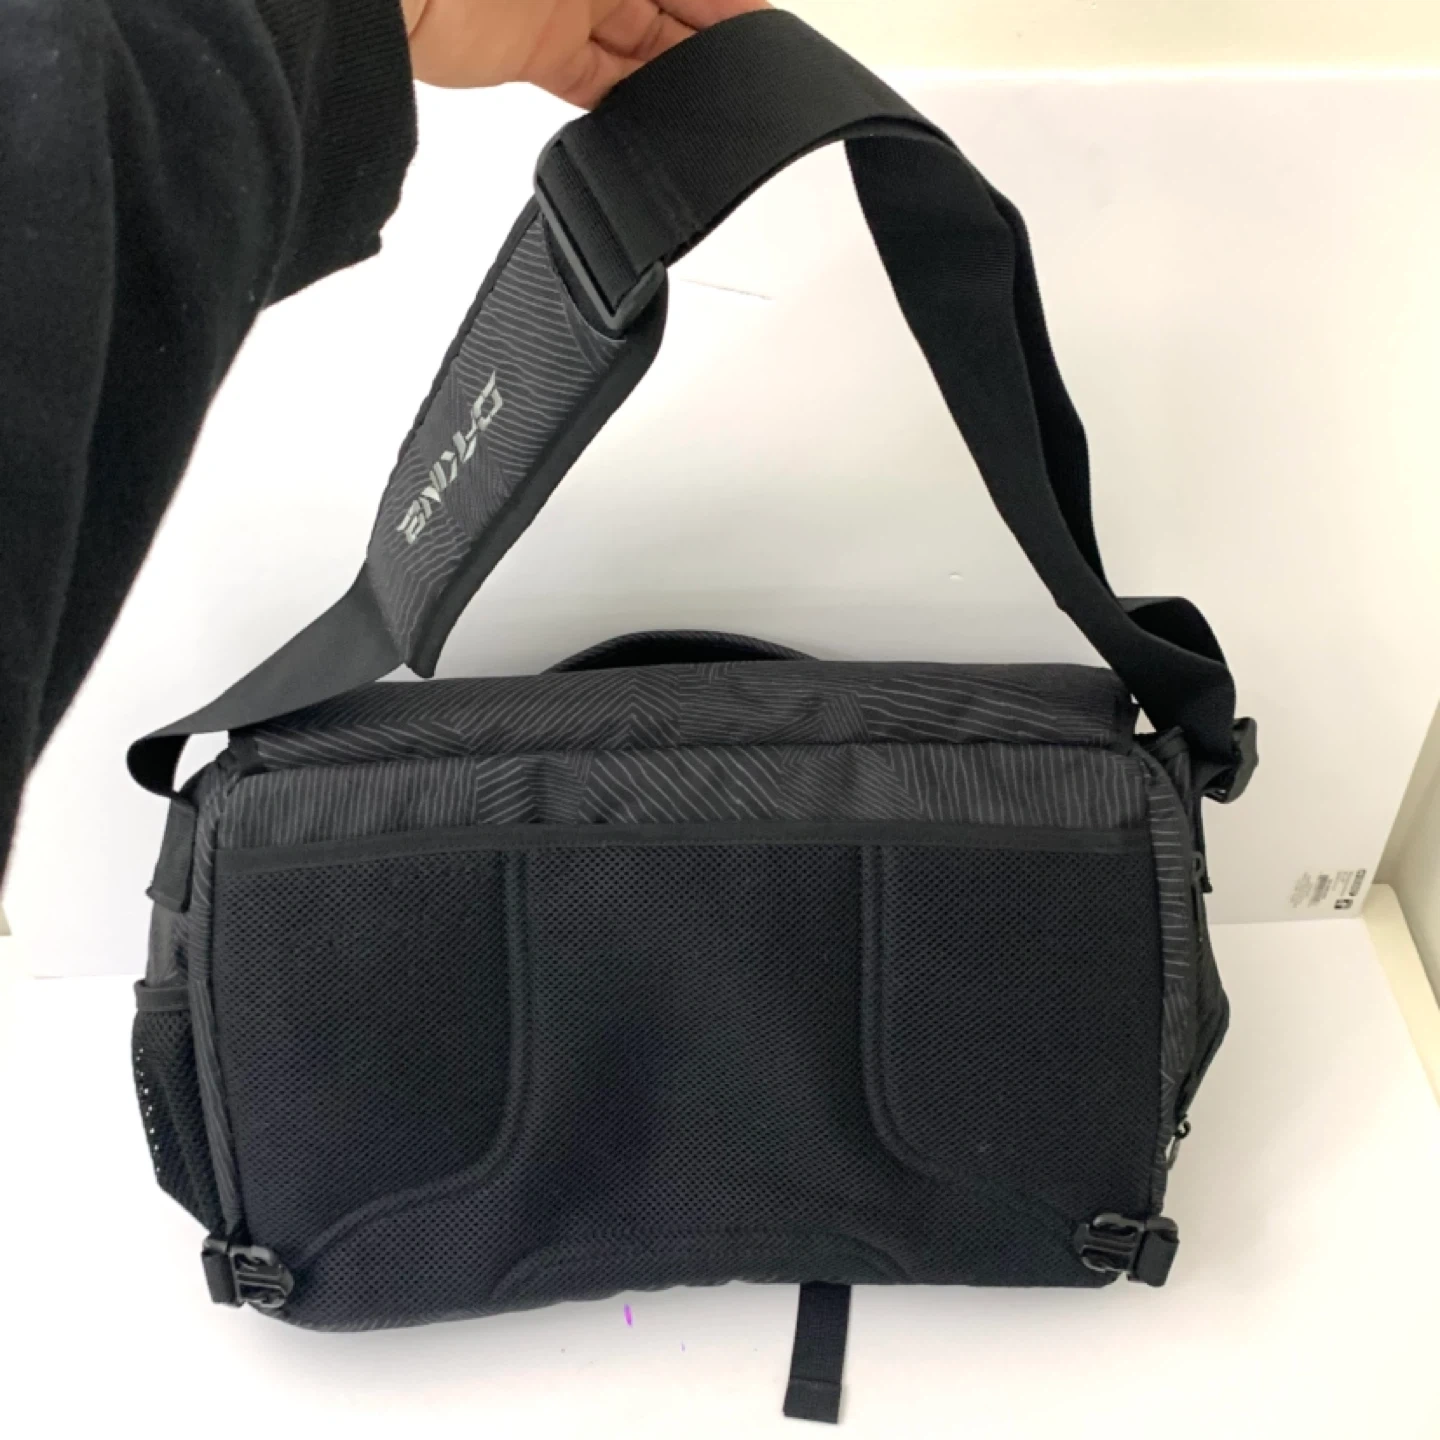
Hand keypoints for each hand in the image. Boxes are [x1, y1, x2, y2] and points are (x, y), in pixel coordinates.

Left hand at [400, 0, 771, 106]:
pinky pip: (598, 82)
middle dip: (709, 36)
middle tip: (749, 70)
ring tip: (713, 99)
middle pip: (670, 5)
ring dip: (677, 73)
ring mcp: (564, 6)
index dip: (728, 2)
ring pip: (641, 44)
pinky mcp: (535, 55)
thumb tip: (708, 7)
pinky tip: (660, 115)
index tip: (763, 29)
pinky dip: (630, 100)